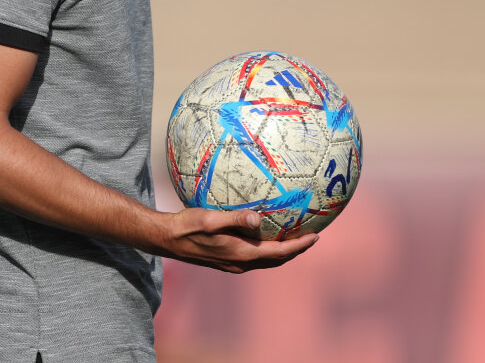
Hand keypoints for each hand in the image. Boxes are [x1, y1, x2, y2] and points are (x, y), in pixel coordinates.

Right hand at [154, 208, 318, 273]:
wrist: (168, 239)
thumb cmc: (187, 225)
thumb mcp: (210, 218)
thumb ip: (234, 219)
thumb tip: (257, 219)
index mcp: (241, 254)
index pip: (279, 252)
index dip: (299, 246)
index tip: (316, 236)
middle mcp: (240, 263)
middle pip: (277, 260)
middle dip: (296, 250)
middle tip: (311, 236)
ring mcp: (233, 264)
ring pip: (267, 260)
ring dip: (283, 251)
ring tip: (295, 237)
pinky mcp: (227, 260)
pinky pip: (256, 257)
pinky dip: (268, 250)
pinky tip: (266, 236)